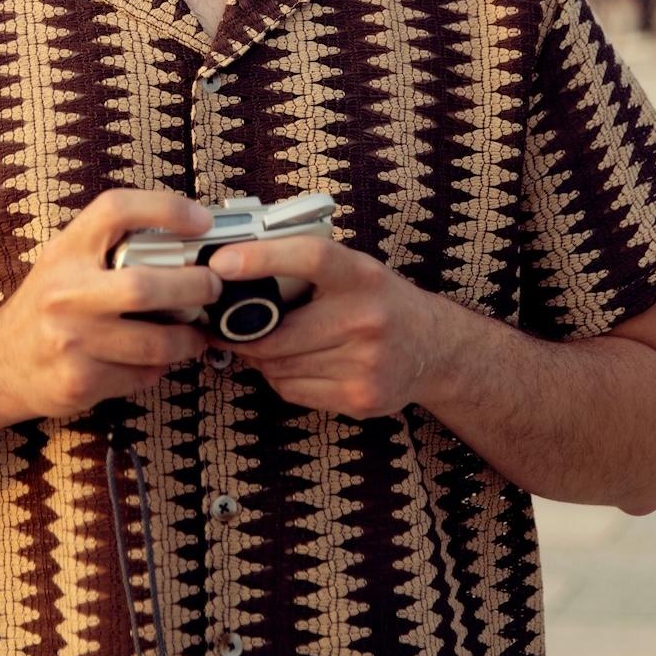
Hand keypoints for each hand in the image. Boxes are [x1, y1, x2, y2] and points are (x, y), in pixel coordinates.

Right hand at [0, 189, 216, 422]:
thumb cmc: (47, 304)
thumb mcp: (66, 259)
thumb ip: (112, 247)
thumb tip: (189, 240)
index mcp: (66, 250)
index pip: (115, 210)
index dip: (166, 209)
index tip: (202, 221)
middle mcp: (64, 292)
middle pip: (145, 286)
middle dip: (194, 287)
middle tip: (213, 287)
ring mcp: (70, 340)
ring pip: (154, 341)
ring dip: (187, 338)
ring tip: (195, 332)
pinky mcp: (79, 381)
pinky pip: (141, 374)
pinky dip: (159, 368)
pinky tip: (157, 359)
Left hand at [208, 234, 439, 419]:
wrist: (434, 347)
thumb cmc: (379, 300)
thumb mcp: (354, 269)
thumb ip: (306, 266)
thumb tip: (234, 267)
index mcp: (361, 276)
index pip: (309, 257)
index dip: (262, 258)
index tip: (221, 263)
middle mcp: (367, 319)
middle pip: (278, 333)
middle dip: (240, 334)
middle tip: (223, 325)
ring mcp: (366, 363)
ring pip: (279, 367)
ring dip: (259, 358)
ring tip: (263, 344)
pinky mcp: (361, 397)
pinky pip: (293, 391)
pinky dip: (279, 379)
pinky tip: (291, 365)